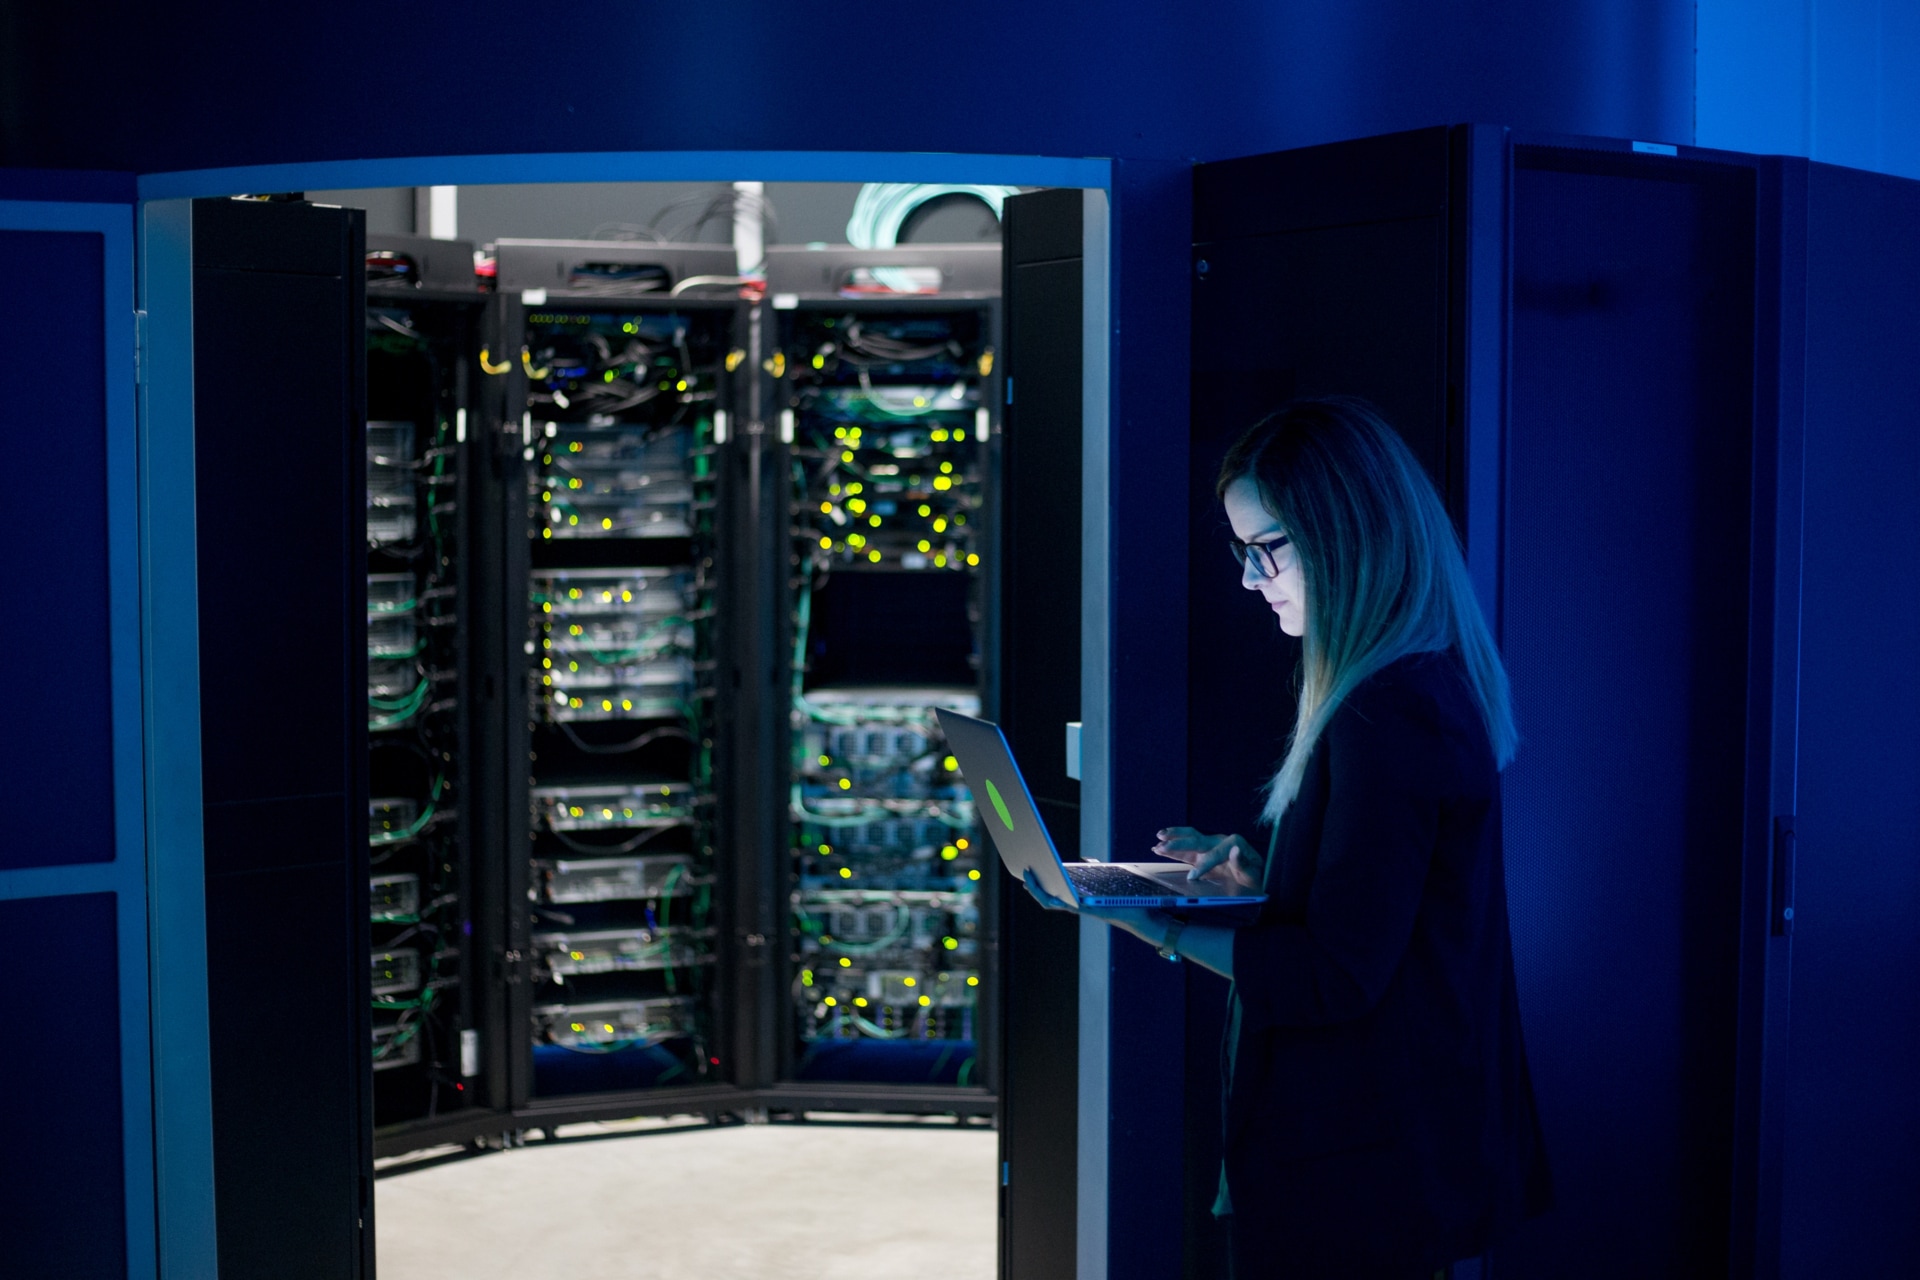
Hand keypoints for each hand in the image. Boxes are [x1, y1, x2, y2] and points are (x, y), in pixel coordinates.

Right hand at [1023, 870, 1169, 946]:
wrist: (1144, 914)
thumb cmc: (1127, 900)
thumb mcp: (1107, 882)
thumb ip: (1094, 871)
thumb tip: (1085, 859)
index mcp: (1078, 898)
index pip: (1052, 891)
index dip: (1037, 883)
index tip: (1027, 870)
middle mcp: (1076, 905)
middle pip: (1047, 897)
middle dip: (1032, 885)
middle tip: (1023, 870)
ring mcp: (1081, 909)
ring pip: (1051, 903)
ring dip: (1038, 891)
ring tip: (1029, 877)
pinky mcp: (1089, 910)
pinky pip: (1067, 905)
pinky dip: (1054, 899)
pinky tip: (1048, 892)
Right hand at [1152, 827, 1263, 889]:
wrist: (1257, 877)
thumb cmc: (1256, 876)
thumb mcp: (1254, 873)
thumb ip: (1243, 862)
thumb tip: (1234, 850)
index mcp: (1233, 842)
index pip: (1214, 854)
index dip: (1203, 865)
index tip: (1192, 877)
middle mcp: (1220, 841)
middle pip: (1196, 839)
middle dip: (1178, 844)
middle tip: (1162, 846)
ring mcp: (1211, 846)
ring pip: (1189, 839)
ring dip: (1172, 840)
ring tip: (1157, 842)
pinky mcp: (1204, 854)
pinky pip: (1186, 850)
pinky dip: (1173, 849)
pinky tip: (1159, 848)